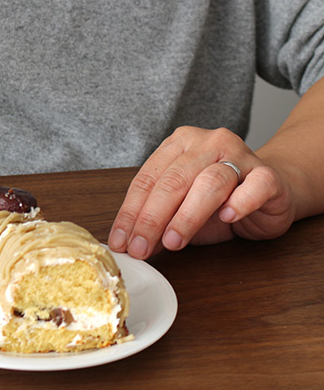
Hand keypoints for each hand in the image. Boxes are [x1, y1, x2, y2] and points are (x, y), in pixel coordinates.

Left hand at [108, 126, 295, 259]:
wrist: (270, 191)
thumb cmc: (219, 200)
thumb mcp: (181, 209)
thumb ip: (158, 220)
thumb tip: (131, 244)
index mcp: (179, 144)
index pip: (147, 179)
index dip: (131, 212)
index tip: (120, 241)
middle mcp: (208, 144)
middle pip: (174, 180)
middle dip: (151, 218)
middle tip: (140, 247)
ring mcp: (241, 156)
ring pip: (210, 182)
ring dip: (187, 216)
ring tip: (172, 242)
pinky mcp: (268, 176)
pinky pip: (255, 186)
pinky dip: (239, 202)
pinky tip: (227, 217)